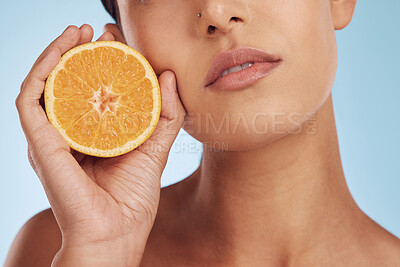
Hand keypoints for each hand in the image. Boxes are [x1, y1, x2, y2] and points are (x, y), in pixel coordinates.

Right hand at [16, 24, 184, 265]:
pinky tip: (62, 51)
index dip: (103, 62)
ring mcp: (51, 137)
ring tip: (79, 31)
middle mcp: (68, 133)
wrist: (116, 233)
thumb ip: (166, 115)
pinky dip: (42, 70)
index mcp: (92, 135)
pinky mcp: (39, 143)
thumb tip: (167, 76)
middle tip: (101, 31)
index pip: (92, 89)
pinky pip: (31, 98)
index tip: (119, 42)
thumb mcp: (156, 148)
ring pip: (46, 84)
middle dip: (82, 52)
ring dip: (59, 53)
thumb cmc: (133, 198)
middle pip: (70, 83)